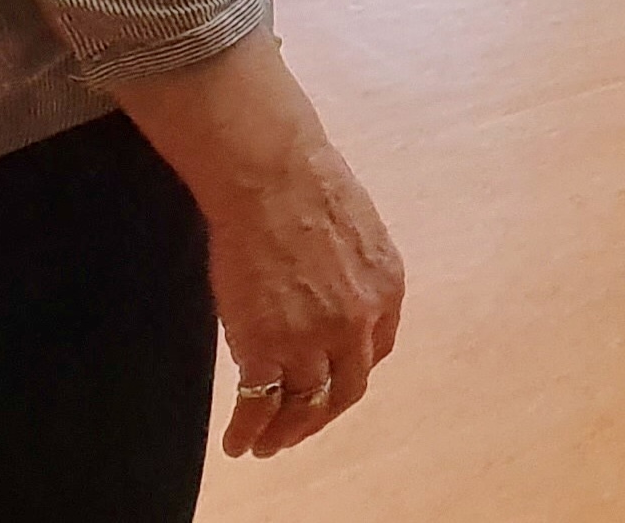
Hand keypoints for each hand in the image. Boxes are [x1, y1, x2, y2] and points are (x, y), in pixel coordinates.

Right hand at [204, 145, 405, 458]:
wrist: (272, 179)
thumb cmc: (308, 190)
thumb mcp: (359, 236)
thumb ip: (353, 277)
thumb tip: (334, 295)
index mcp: (387, 292)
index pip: (375, 352)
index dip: (350, 373)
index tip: (329, 384)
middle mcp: (358, 323)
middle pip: (346, 389)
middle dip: (321, 416)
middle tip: (298, 431)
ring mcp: (313, 339)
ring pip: (305, 405)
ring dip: (285, 432)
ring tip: (267, 446)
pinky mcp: (267, 347)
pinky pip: (260, 404)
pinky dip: (249, 430)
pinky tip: (238, 442)